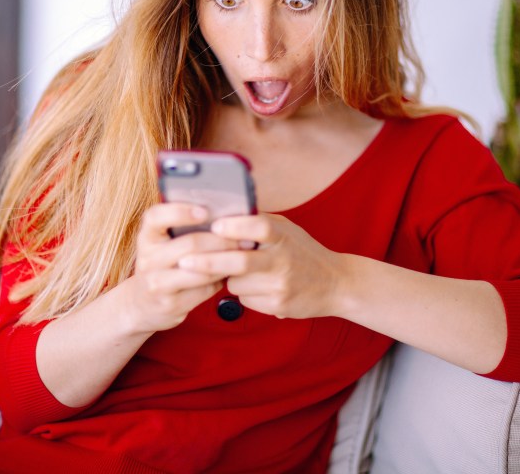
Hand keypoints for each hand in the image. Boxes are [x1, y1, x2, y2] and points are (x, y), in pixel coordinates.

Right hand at [128, 203, 237, 332]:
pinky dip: (220, 279)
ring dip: (225, 261)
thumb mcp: (161, 244)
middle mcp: (148, 259)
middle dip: (221, 240)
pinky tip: (228, 273)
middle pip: (190, 244)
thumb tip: (222, 213)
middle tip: (243, 237)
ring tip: (242, 254)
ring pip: (201, 269)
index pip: (156, 217)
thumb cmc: (161, 266)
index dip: (180, 211)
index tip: (205, 211)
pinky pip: (205, 289)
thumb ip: (181, 229)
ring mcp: (157, 283)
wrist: (141, 305)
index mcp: (147, 237)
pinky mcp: (171, 303)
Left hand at [178, 214, 344, 319]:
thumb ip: (258, 223)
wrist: (335, 284)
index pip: (259, 227)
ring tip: (241, 272)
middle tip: (184, 260)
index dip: (235, 226)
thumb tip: (221, 214)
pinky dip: (243, 293)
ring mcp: (281, 285)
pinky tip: (257, 287)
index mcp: (284, 236)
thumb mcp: (286, 230)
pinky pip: (245, 300)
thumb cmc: (302, 251)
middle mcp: (284, 260)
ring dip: (229, 278)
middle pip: (240, 261)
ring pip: (235, 284)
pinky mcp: (278, 306)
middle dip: (208, 261)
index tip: (213, 226)